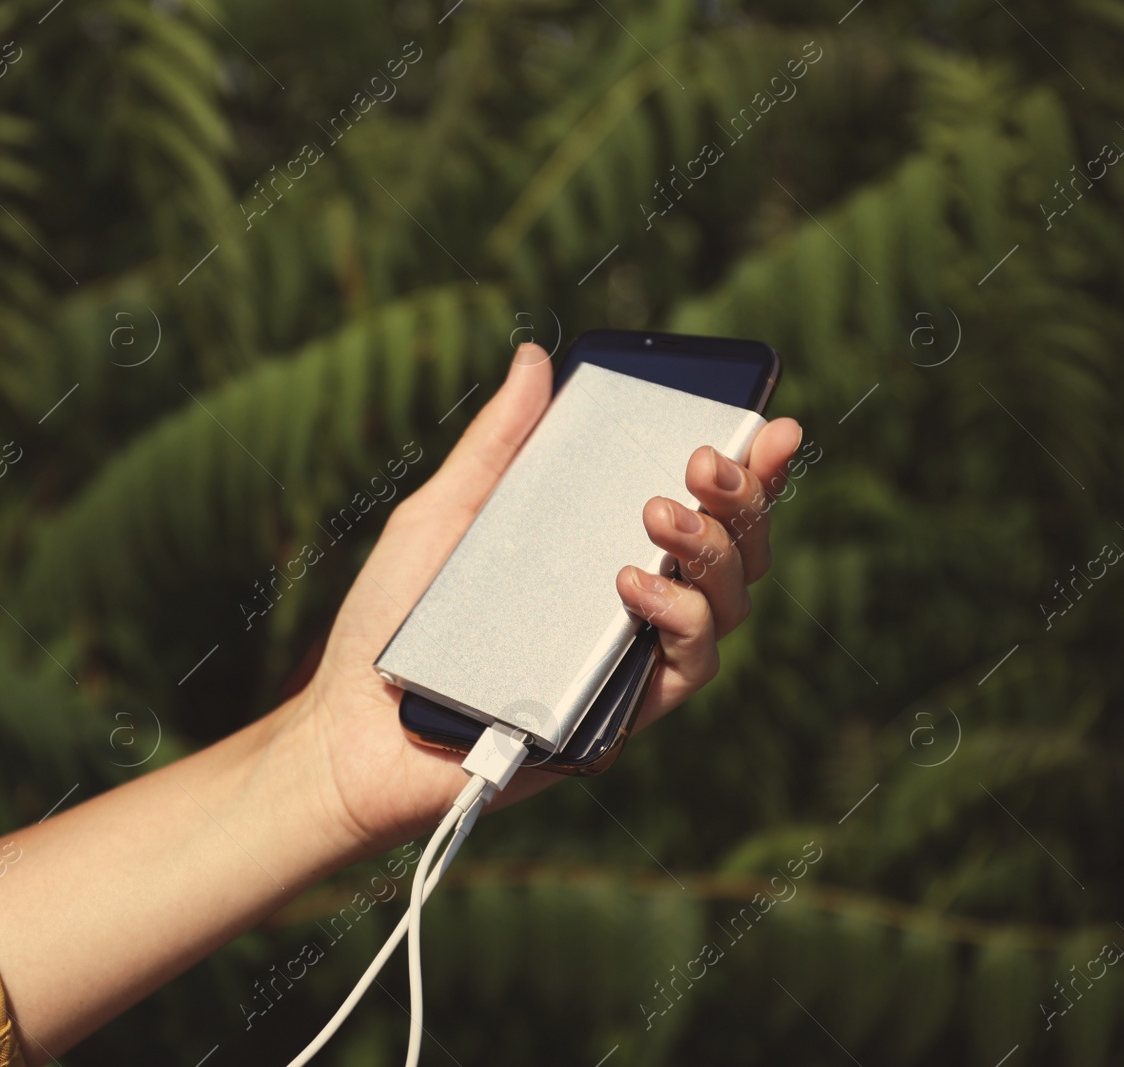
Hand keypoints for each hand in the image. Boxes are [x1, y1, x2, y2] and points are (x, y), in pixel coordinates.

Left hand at [287, 343, 803, 854]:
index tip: (771, 423)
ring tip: (659, 514)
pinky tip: (633, 585)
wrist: (352, 726)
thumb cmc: (395, 622)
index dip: (749, 469)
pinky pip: (684, 671)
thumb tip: (534, 359)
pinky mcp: (616, 719)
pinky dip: (676, 621)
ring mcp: (627, 664)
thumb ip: (498, 444)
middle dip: (740, 500)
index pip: (697, 507)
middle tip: (704, 460)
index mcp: (599, 553)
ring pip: (725, 609)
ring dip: (710, 552)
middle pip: (730, 555)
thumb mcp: (444, 514)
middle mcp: (629, 608)